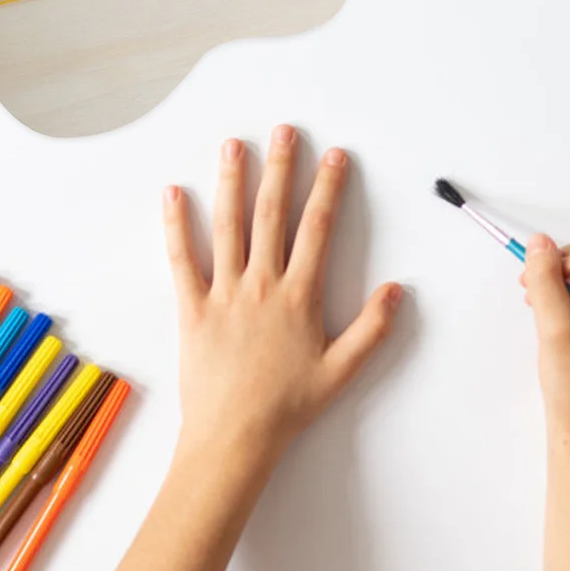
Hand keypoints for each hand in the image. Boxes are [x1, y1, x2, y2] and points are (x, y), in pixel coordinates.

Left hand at [163, 125, 402, 480]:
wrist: (234, 439)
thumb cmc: (287, 407)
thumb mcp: (340, 372)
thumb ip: (371, 330)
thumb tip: (396, 291)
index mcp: (298, 297)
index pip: (317, 230)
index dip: (328, 190)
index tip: (335, 158)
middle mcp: (261, 285)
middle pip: (272, 214)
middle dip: (280, 169)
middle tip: (284, 131)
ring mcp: (224, 293)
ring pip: (228, 226)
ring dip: (232, 183)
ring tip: (234, 146)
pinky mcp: (192, 308)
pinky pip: (182, 259)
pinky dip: (176, 226)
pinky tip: (174, 195)